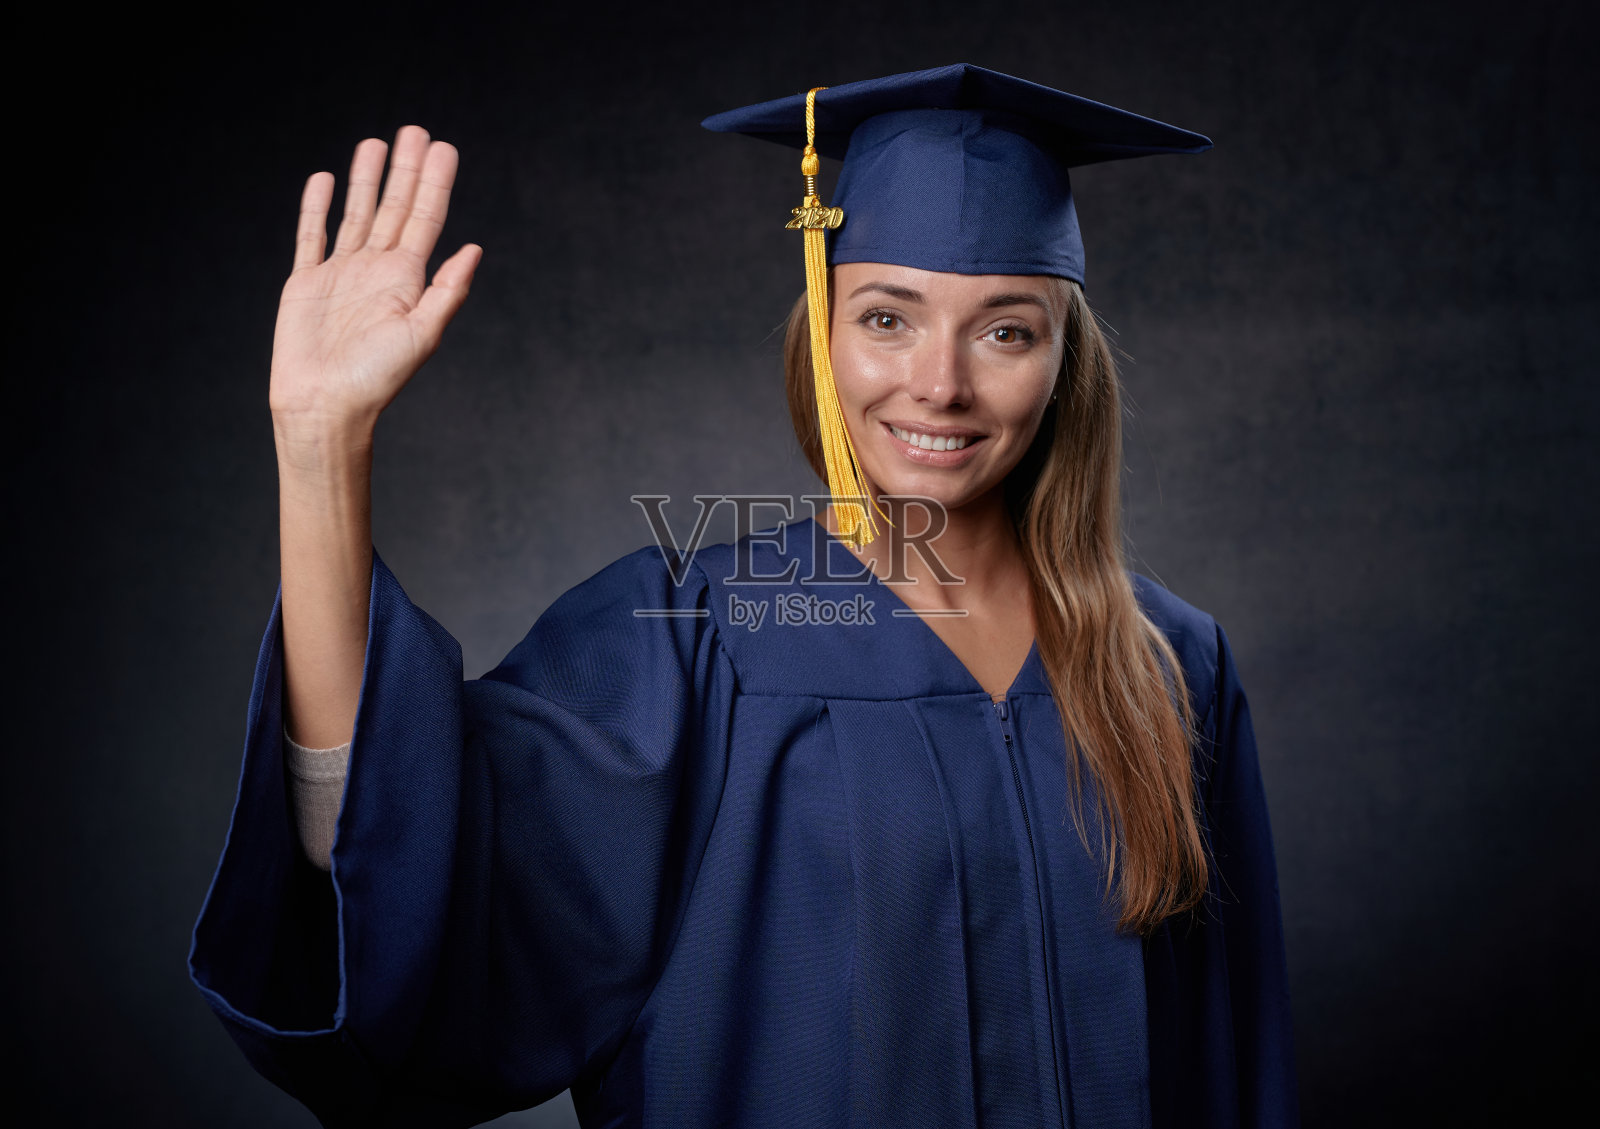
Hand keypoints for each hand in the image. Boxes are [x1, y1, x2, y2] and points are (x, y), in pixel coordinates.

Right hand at [268, 125, 481, 441]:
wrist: (325, 406)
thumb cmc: (376, 379)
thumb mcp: (422, 334)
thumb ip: (447, 290)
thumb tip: (474, 248)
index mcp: (407, 281)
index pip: (425, 219)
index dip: (435, 183)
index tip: (444, 148)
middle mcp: (376, 272)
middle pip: (394, 208)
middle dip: (405, 170)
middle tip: (414, 130)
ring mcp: (341, 274)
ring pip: (355, 214)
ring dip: (365, 180)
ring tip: (374, 144)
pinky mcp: (306, 283)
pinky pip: (311, 236)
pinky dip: (316, 208)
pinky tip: (323, 179)